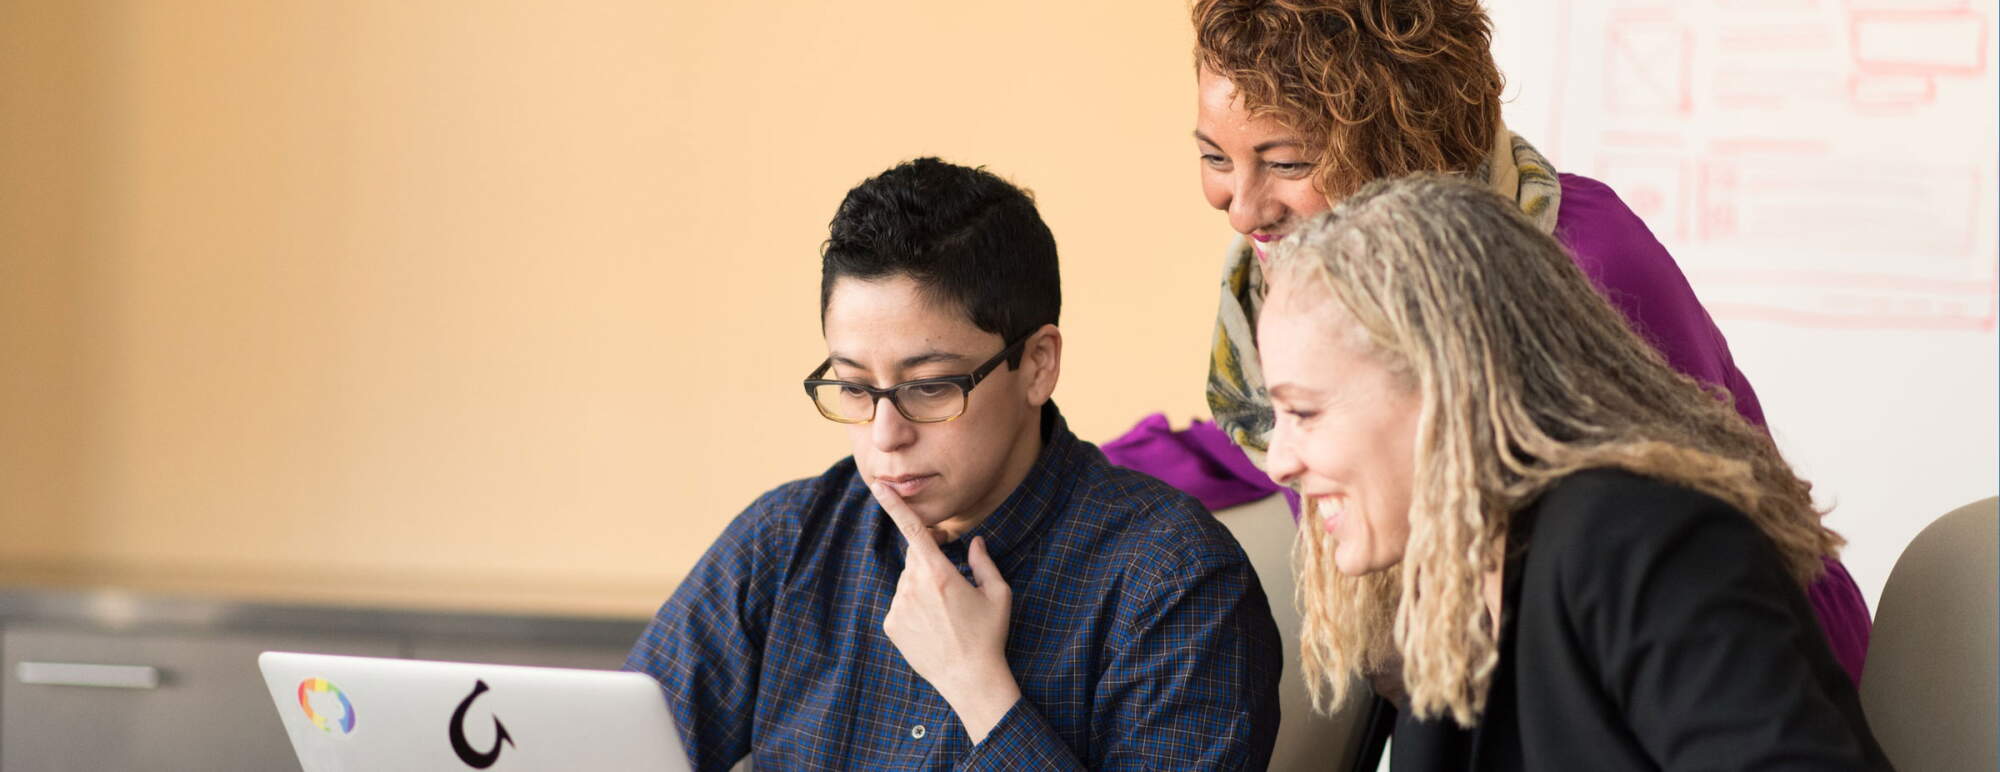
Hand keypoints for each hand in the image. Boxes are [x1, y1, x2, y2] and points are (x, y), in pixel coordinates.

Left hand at [874, 482, 1021, 743]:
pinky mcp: (891, 624)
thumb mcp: (998, 594)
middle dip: (930, 560)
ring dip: (923, 587)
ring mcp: (899, 606)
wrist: (969, 679)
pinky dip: (914, 607)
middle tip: (952, 584)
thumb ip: (984, 563)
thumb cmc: (989, 635)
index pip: (913, 530)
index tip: (878, 486)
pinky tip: (933, 627)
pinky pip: (901, 603)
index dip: (895, 505)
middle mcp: (914, 586)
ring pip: (908, 581)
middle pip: (916, 558)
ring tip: (946, 616)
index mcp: (940, 573)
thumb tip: (975, 542)